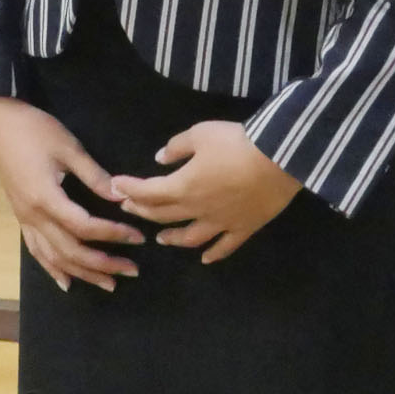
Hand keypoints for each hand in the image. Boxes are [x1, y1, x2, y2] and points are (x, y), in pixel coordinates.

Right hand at [0, 97, 137, 293]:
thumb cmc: (34, 130)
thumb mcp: (68, 147)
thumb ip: (95, 175)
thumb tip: (123, 196)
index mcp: (46, 197)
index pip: (84, 227)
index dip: (113, 234)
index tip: (137, 237)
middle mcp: (34, 216)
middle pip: (71, 251)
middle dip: (103, 264)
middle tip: (132, 269)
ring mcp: (25, 220)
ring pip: (54, 258)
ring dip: (83, 273)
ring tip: (109, 283)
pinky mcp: (21, 218)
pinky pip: (37, 251)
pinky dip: (53, 269)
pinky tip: (67, 282)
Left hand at [115, 118, 301, 263]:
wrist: (279, 159)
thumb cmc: (236, 143)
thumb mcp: (200, 134)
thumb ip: (177, 147)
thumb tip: (160, 158)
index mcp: (183, 186)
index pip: (148, 192)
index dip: (129, 190)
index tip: (115, 188)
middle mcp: (197, 210)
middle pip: (164, 215)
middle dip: (143, 211)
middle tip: (131, 208)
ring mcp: (221, 223)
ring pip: (190, 237)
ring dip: (173, 239)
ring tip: (161, 239)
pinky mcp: (244, 228)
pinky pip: (225, 247)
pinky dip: (213, 254)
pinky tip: (205, 258)